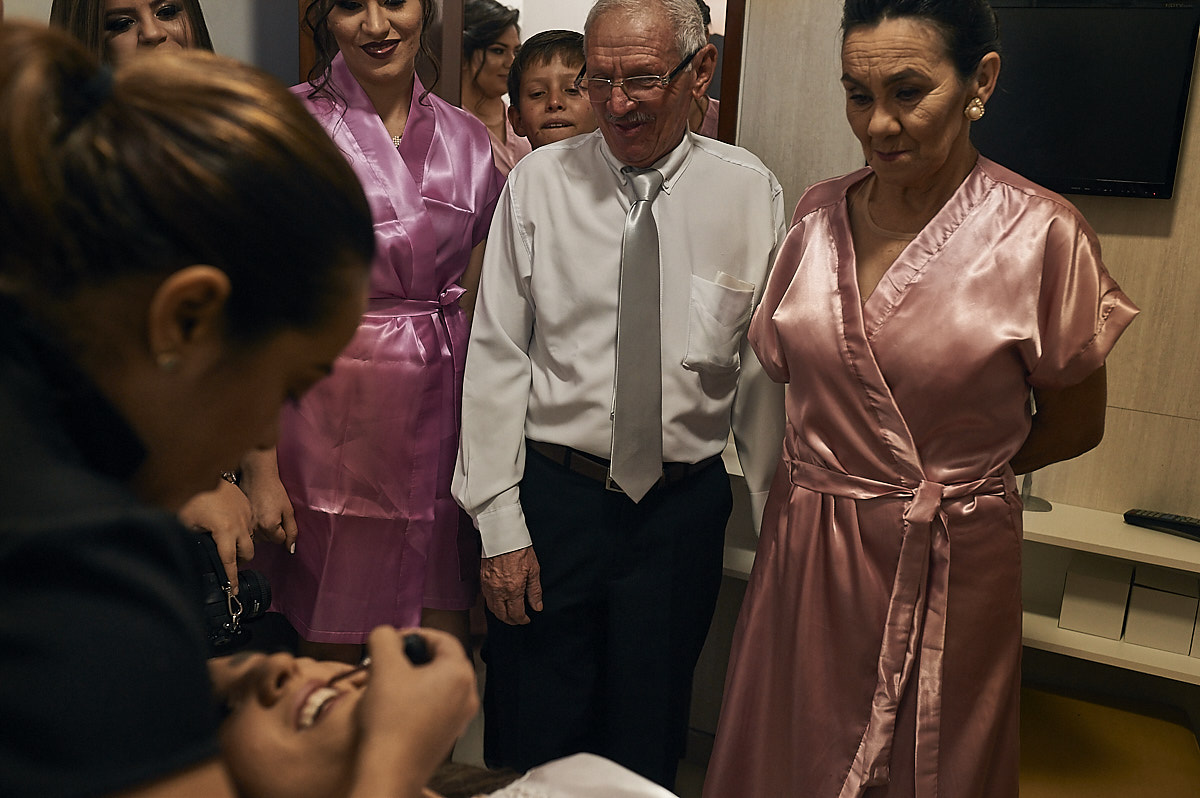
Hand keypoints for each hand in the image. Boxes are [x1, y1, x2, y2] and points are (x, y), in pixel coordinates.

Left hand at [178, 478, 253, 592]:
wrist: (208, 470)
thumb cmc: (194, 495)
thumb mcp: (186, 520)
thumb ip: (191, 539)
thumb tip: (194, 554)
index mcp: (224, 531)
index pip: (229, 562)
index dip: (231, 579)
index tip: (233, 593)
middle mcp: (240, 525)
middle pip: (247, 553)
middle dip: (239, 561)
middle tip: (225, 562)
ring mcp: (246, 515)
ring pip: (250, 539)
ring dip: (240, 546)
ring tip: (225, 543)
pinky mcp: (247, 507)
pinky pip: (249, 526)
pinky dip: (241, 532)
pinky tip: (226, 526)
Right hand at [239, 448, 297, 551]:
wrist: (257, 476)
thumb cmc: (274, 491)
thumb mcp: (288, 510)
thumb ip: (292, 531)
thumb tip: (290, 549)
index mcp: (269, 527)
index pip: (280, 540)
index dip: (283, 529)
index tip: (280, 516)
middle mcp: (255, 529)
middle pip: (268, 540)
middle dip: (273, 530)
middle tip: (273, 513)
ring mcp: (246, 525)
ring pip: (258, 536)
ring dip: (263, 529)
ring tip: (264, 513)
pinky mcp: (239, 520)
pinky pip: (249, 529)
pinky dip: (254, 525)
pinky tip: (256, 513)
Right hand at [350, 627, 478, 797]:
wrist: (390, 770)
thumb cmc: (390, 719)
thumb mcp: (383, 666)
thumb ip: (384, 638)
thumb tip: (386, 634)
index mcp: (459, 674)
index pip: (443, 639)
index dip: (416, 634)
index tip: (394, 639)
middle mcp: (468, 695)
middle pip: (443, 661)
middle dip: (415, 656)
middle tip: (390, 659)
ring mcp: (461, 718)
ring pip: (439, 684)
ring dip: (415, 677)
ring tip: (389, 682)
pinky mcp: (449, 735)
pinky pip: (437, 705)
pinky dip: (419, 698)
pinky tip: (396, 706)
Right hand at [480, 547, 542, 624]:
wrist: (503, 535)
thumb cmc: (520, 549)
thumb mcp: (533, 570)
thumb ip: (535, 591)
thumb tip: (537, 607)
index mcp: (513, 589)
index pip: (516, 613)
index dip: (522, 620)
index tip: (527, 619)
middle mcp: (498, 590)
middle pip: (502, 614)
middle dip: (511, 620)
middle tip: (518, 620)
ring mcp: (488, 585)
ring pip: (492, 608)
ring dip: (500, 614)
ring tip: (509, 613)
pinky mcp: (482, 579)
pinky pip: (486, 598)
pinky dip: (493, 604)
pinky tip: (499, 601)